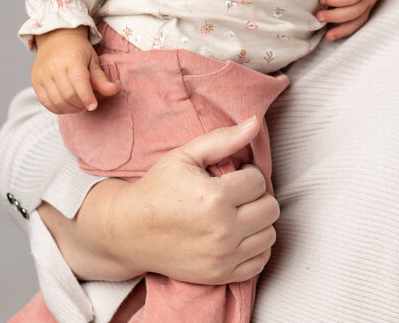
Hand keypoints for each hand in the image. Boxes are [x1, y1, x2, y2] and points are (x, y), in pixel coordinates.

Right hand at [31, 27, 118, 112]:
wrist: (56, 38)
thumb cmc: (77, 50)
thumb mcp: (92, 60)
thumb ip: (101, 78)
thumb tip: (114, 90)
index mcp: (72, 60)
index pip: (79, 84)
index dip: (87, 98)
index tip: (94, 106)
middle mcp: (54, 67)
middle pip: (68, 95)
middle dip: (80, 105)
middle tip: (87, 105)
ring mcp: (43, 75)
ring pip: (56, 101)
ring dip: (70, 109)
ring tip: (78, 105)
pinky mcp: (35, 82)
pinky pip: (46, 102)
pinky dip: (58, 108)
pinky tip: (67, 105)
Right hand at [40, 117, 279, 283]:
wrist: (128, 231)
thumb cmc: (157, 189)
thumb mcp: (185, 155)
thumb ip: (223, 138)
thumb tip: (255, 122)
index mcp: (214, 197)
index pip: (258, 180)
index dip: (247, 174)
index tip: (231, 177)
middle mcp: (221, 230)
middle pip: (270, 208)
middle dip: (257, 197)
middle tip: (237, 195)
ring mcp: (222, 256)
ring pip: (269, 234)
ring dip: (258, 221)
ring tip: (238, 213)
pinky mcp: (219, 275)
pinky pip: (260, 261)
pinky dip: (256, 247)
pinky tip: (239, 235)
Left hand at [317, 0, 396, 40]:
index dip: (336, 0)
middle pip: (354, 12)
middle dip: (335, 17)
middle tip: (318, 16)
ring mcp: (372, 2)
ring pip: (358, 21)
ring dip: (342, 29)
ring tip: (327, 36)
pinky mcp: (369, 5)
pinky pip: (360, 20)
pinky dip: (348, 29)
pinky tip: (336, 33)